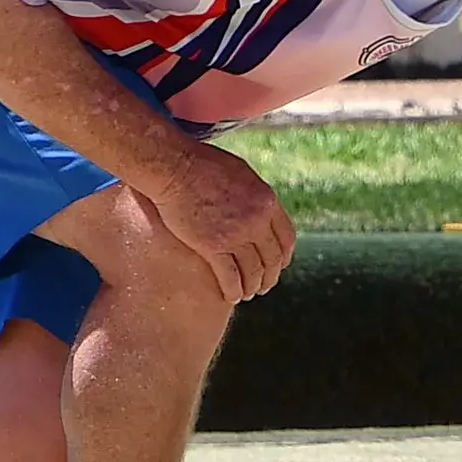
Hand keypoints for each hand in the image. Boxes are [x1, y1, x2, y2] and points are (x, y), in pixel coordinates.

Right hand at [144, 144, 296, 302]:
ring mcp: (236, 235)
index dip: (283, 257)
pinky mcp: (212, 246)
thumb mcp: (241, 174)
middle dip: (269, 277)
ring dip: (252, 287)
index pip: (286, 238)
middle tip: (263, 287)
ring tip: (247, 294)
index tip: (278, 266)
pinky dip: (233, 291)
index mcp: (267, 201)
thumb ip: (254, 195)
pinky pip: (230, 277)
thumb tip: (260, 207)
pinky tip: (231, 297)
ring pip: (253, 272)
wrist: (175, 167)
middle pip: (272, 259)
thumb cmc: (202, 164)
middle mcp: (257, 220)